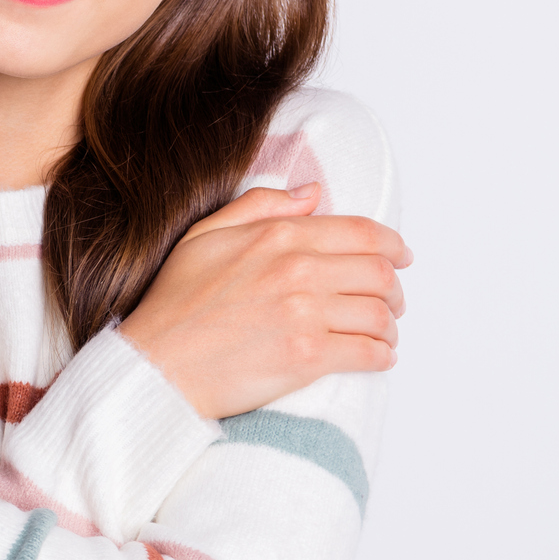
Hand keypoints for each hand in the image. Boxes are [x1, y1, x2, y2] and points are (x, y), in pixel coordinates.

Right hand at [118, 183, 410, 420]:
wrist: (157, 365)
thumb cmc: (174, 305)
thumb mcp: (204, 236)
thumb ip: (260, 206)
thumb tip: (312, 194)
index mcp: (278, 236)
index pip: (361, 233)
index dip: (393, 245)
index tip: (401, 257)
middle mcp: (299, 270)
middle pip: (380, 274)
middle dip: (395, 290)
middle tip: (393, 303)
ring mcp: (306, 314)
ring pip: (380, 315)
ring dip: (390, 326)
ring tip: (384, 334)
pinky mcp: (309, 357)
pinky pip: (369, 352)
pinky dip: (382, 356)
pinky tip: (377, 357)